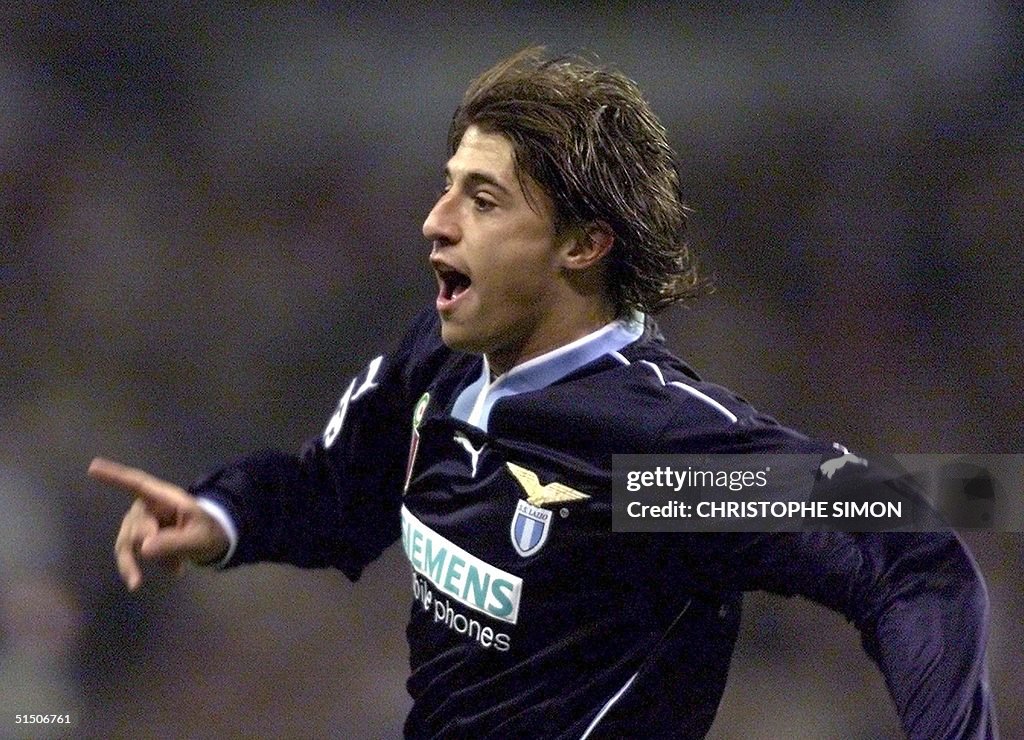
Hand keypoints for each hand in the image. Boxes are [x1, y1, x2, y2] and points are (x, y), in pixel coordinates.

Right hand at [89, 457, 229, 590]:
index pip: (137, 484)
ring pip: (128, 544)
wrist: (210, 543)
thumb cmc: (206, 532)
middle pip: (134, 527)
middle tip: (178, 558)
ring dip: (153, 559)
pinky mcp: (136, 538)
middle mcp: (147, 507)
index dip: (115, 476)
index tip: (93, 467)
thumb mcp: (199, 538)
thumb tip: (143, 547)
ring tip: (177, 569)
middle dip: (152, 545)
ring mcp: (139, 523)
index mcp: (164, 498)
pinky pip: (130, 555)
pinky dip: (146, 566)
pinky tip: (173, 571)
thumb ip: (175, 542)